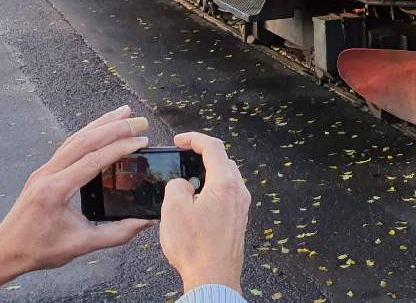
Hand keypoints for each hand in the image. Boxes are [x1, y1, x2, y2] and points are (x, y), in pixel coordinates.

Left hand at [0, 105, 153, 291]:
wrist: (5, 251)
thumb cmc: (39, 250)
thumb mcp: (81, 244)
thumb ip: (117, 233)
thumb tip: (147, 221)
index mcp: (56, 190)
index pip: (93, 160)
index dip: (120, 148)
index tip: (142, 141)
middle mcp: (48, 174)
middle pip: (84, 141)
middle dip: (114, 127)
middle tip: (140, 121)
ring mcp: (44, 170)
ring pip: (75, 138)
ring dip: (101, 123)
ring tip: (124, 112)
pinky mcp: (44, 171)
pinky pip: (68, 145)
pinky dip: (88, 132)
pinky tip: (101, 128)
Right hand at [160, 132, 250, 294]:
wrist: (213, 276)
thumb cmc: (195, 247)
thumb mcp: (173, 209)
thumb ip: (177, 186)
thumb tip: (183, 184)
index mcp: (225, 183)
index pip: (213, 147)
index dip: (194, 138)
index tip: (179, 140)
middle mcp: (238, 191)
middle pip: (223, 161)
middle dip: (202, 155)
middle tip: (183, 158)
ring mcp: (241, 206)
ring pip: (226, 179)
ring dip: (208, 174)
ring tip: (187, 182)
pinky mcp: (238, 220)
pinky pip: (226, 195)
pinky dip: (212, 190)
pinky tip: (197, 203)